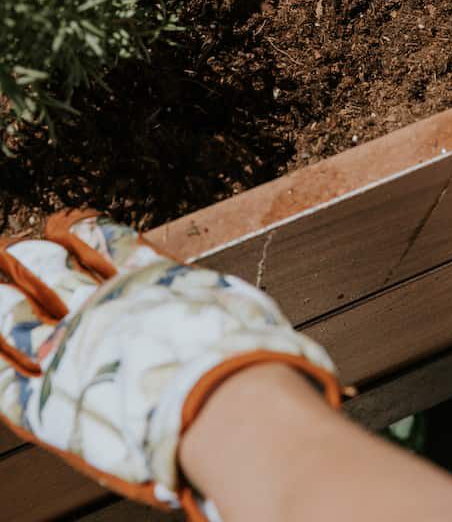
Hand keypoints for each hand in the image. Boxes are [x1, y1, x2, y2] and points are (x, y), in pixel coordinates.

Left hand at [0, 212, 339, 516]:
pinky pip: (7, 388)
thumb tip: (218, 307)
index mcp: (150, 283)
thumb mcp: (239, 313)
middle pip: (55, 272)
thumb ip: (213, 306)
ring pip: (19, 319)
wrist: (230, 405)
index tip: (65, 219)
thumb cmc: (250, 360)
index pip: (109, 246)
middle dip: (31, 255)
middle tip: (13, 243)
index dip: (83, 231)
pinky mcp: (54, 408)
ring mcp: (74, 355)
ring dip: (0, 298)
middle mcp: (105, 310)